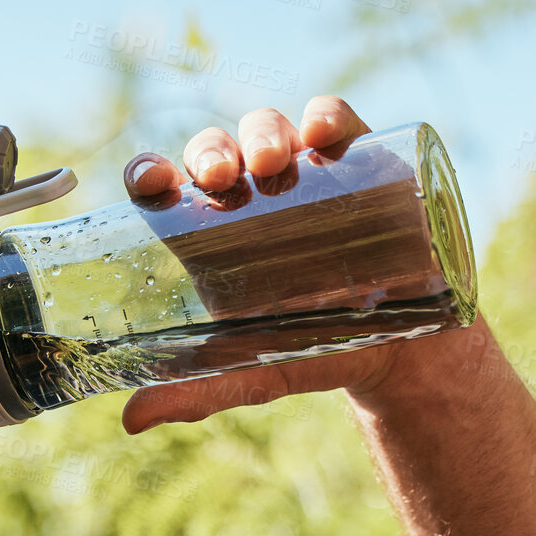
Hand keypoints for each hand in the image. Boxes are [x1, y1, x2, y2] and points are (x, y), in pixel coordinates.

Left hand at [117, 96, 410, 434]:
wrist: (403, 350)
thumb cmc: (314, 352)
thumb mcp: (254, 374)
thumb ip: (197, 392)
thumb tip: (132, 421)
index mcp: (209, 231)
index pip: (167, 186)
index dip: (150, 172)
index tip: (150, 182)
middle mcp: (251, 191)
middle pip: (215, 150)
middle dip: (211, 151)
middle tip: (221, 177)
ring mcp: (304, 171)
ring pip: (268, 128)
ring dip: (263, 132)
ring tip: (273, 162)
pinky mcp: (358, 161)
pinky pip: (336, 120)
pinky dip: (326, 114)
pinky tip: (322, 131)